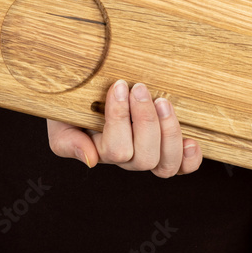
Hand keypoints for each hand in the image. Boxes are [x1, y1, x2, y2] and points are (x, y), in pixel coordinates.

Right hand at [46, 79, 202, 177]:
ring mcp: (150, 154)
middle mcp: (128, 158)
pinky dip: (190, 158)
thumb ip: (67, 142)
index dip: (120, 118)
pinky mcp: (169, 147)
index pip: (115, 150)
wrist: (87, 86)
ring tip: (162, 102)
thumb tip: (92, 161)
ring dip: (168, 131)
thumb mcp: (60, 119)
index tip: (119, 85)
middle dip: (145, 121)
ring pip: (166, 163)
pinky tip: (191, 141)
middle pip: (144, 158)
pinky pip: (184, 167)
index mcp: (101, 151)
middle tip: (140, 88)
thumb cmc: (73, 101)